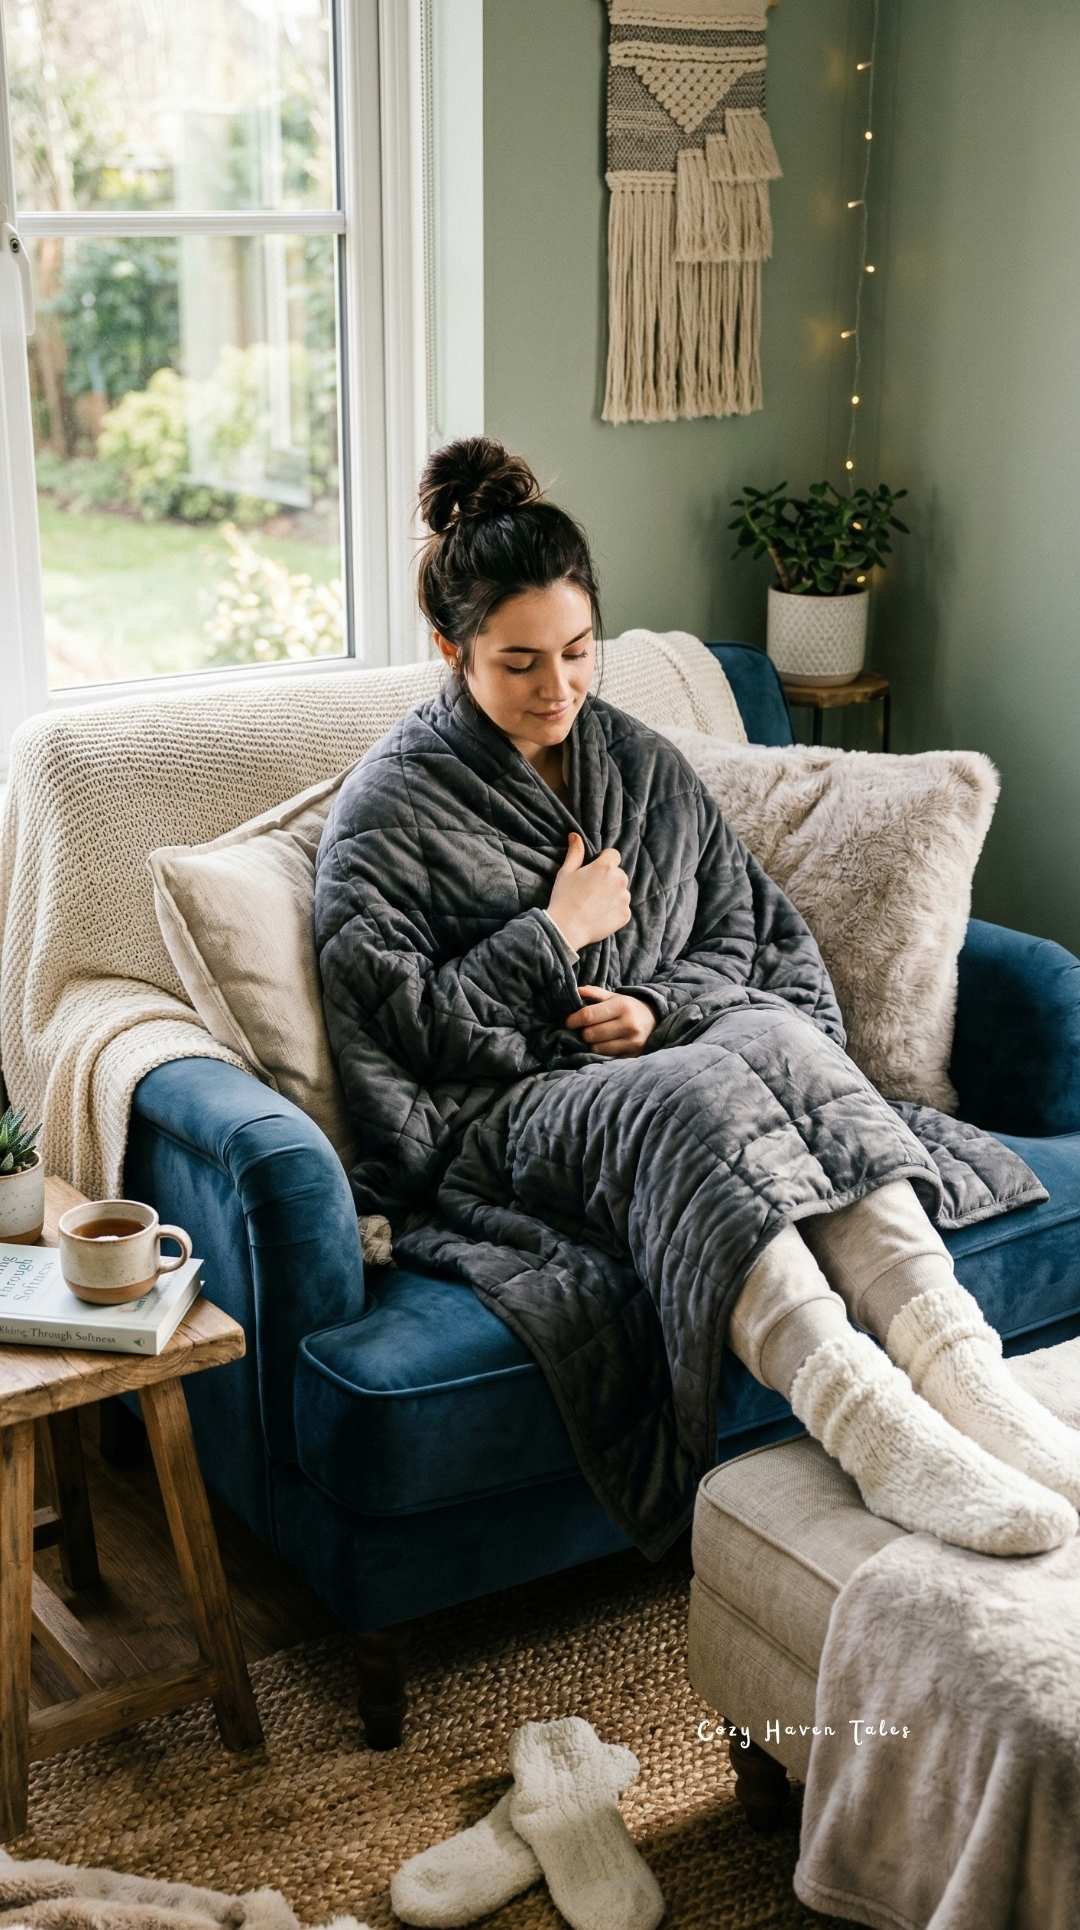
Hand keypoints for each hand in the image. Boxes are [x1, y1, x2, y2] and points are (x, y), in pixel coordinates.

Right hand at [547, 832, 630, 952]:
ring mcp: (624, 898)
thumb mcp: (566, 872)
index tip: (593, 871)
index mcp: (605, 867)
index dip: (603, 861)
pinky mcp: (625, 914)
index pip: (613, 855)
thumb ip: (575, 853)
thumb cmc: (564, 898)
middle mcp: (619, 880)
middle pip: (618, 874)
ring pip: (621, 891)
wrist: (566, 928)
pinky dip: (614, 910)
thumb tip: (575, 835)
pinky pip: (622, 908)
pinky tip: (599, 914)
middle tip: (591, 891)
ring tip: (594, 904)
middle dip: (608, 879)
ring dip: (613, 894)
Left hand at [564, 984, 657, 1057]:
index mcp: (621, 1006)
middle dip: (583, 1032)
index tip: (568, 1022)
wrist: (654, 1020)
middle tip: (583, 1029)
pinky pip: (606, 1056)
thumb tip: (574, 991)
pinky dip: (600, 1051)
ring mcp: (632, 1041)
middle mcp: (628, 1024)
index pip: (588, 1015)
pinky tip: (603, 1044)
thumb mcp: (613, 996)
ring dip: (591, 1043)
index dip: (573, 1020)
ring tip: (594, 1037)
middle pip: (590, 1034)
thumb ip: (593, 993)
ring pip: (597, 1047)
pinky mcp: (633, 1054)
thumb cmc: (627, 1007)